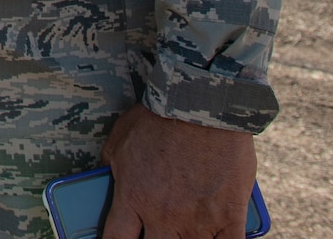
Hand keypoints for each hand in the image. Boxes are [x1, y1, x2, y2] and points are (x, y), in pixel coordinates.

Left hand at [101, 103, 256, 238]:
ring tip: (183, 231)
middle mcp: (164, 217)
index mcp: (133, 200)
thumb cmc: (157, 118)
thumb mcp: (118, 140)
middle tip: (156, 230)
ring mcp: (198, 221)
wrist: (201, 106)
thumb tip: (103, 180)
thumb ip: (110, 168)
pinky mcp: (229, 217)